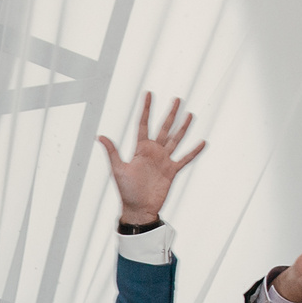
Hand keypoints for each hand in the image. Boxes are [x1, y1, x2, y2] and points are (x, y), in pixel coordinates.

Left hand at [97, 92, 204, 225]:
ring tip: (190, 114)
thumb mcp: (117, 169)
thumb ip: (112, 152)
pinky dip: (193, 151)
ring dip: (183, 128)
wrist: (138, 208)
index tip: (148, 94)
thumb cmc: (126, 191)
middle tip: (177, 99)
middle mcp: (153, 152)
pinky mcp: (171, 171)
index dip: (146, 109)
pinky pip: (185, 159)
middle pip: (164, 128)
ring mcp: (163, 160)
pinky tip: (201, 142)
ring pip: (175, 139)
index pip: (144, 124)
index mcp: (140, 149)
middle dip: (170, 113)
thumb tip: (100, 136)